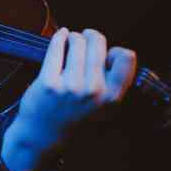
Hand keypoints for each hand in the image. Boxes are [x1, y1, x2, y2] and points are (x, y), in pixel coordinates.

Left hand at [1, 28, 136, 170]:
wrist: (44, 136)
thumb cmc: (74, 118)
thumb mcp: (103, 109)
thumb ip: (112, 85)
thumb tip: (115, 51)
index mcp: (111, 98)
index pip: (126, 58)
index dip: (115, 50)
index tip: (106, 53)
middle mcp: (93, 91)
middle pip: (98, 43)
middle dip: (91, 35)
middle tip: (85, 36)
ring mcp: (70, 87)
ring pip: (77, 42)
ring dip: (74, 37)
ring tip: (71, 39)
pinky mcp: (48, 82)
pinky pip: (56, 48)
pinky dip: (59, 37)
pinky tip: (61, 35)